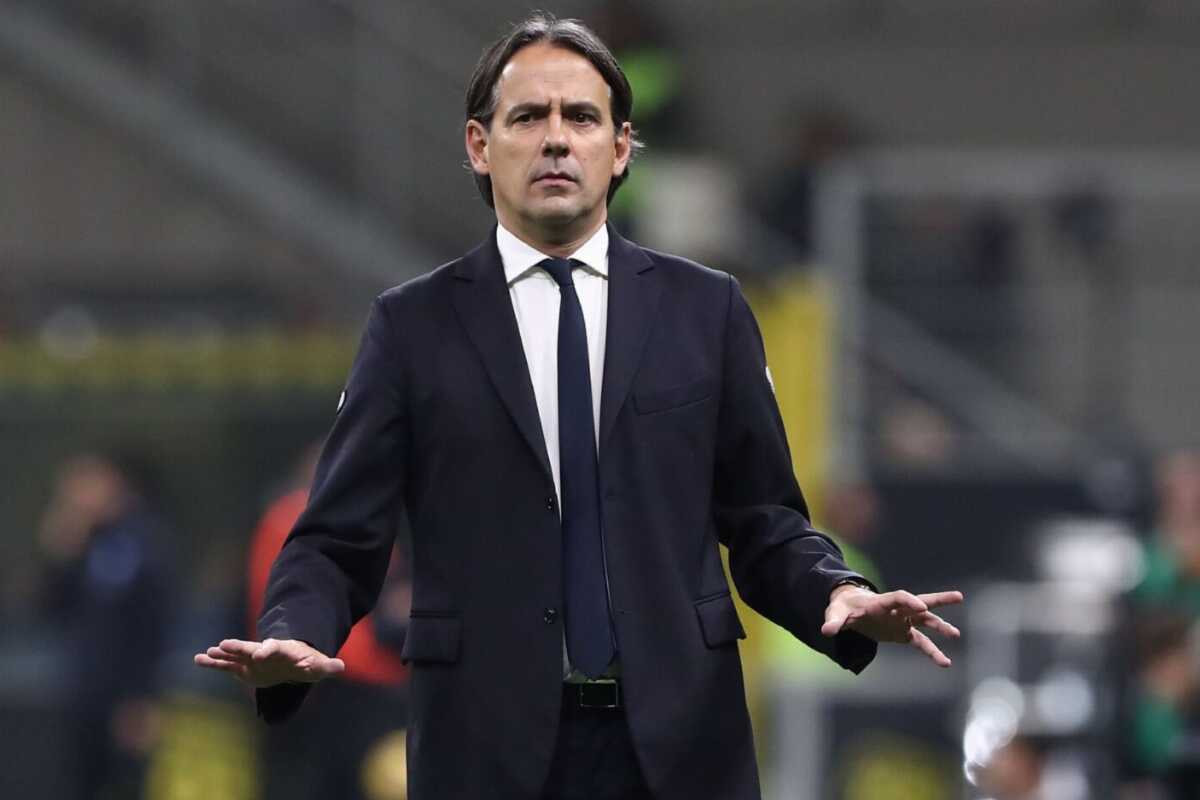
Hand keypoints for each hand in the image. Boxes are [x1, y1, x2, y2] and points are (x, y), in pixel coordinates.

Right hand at [193, 638, 344, 687]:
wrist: (294, 662)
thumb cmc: (306, 663)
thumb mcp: (318, 666)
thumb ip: (327, 666)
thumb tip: (340, 666)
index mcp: (282, 650)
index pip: (275, 647)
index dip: (268, 649)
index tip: (261, 653)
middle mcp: (264, 652)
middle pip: (251, 648)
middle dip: (239, 647)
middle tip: (224, 644)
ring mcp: (252, 659)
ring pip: (235, 655)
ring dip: (221, 654)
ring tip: (205, 653)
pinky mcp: (244, 668)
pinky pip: (226, 666)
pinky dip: (213, 663)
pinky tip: (198, 659)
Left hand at [822, 587, 962, 667]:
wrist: (850, 611)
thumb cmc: (843, 608)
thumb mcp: (836, 612)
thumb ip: (834, 621)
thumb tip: (826, 631)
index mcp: (881, 601)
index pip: (898, 597)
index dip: (909, 601)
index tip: (921, 607)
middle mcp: (896, 609)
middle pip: (920, 601)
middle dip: (938, 599)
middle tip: (957, 597)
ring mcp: (902, 620)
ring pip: (926, 621)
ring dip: (941, 626)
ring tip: (956, 634)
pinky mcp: (903, 633)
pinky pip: (921, 642)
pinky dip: (932, 651)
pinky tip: (945, 662)